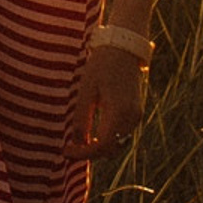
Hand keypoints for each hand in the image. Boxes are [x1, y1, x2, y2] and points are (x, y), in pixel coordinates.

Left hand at [70, 42, 147, 158]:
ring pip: (118, 144)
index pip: (102, 146)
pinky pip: (122, 134)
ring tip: (78, 141)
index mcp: (119, 112)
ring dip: (100, 147)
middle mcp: (131, 118)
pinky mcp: (136, 113)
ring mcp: (136, 116)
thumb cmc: (102, 65)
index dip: (83, 154)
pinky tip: (93, 133)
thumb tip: (77, 143)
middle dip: (90, 152)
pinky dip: (108, 138)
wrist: (124, 48)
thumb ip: (81, 118)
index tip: (66, 152)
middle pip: (111, 149)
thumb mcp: (86, 90)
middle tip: (69, 148)